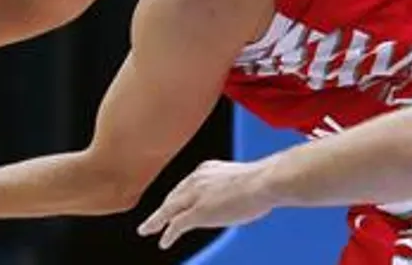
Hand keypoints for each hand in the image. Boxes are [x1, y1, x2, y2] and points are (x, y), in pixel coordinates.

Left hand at [137, 160, 274, 249]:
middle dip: (163, 209)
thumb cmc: (264, 180)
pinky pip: (176, 225)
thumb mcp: (244, 178)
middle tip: (153, 219)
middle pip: (173, 197)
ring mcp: (195, 196)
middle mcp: (197, 179)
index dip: (177, 196)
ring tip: (147, 230)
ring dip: (156, 221)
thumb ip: (236, 186)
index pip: (186, 185)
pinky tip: (163, 242)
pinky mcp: (197, 212)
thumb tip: (245, 195)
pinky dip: (168, 234)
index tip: (173, 203)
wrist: (264, 181)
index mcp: (207, 169)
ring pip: (168, 210)